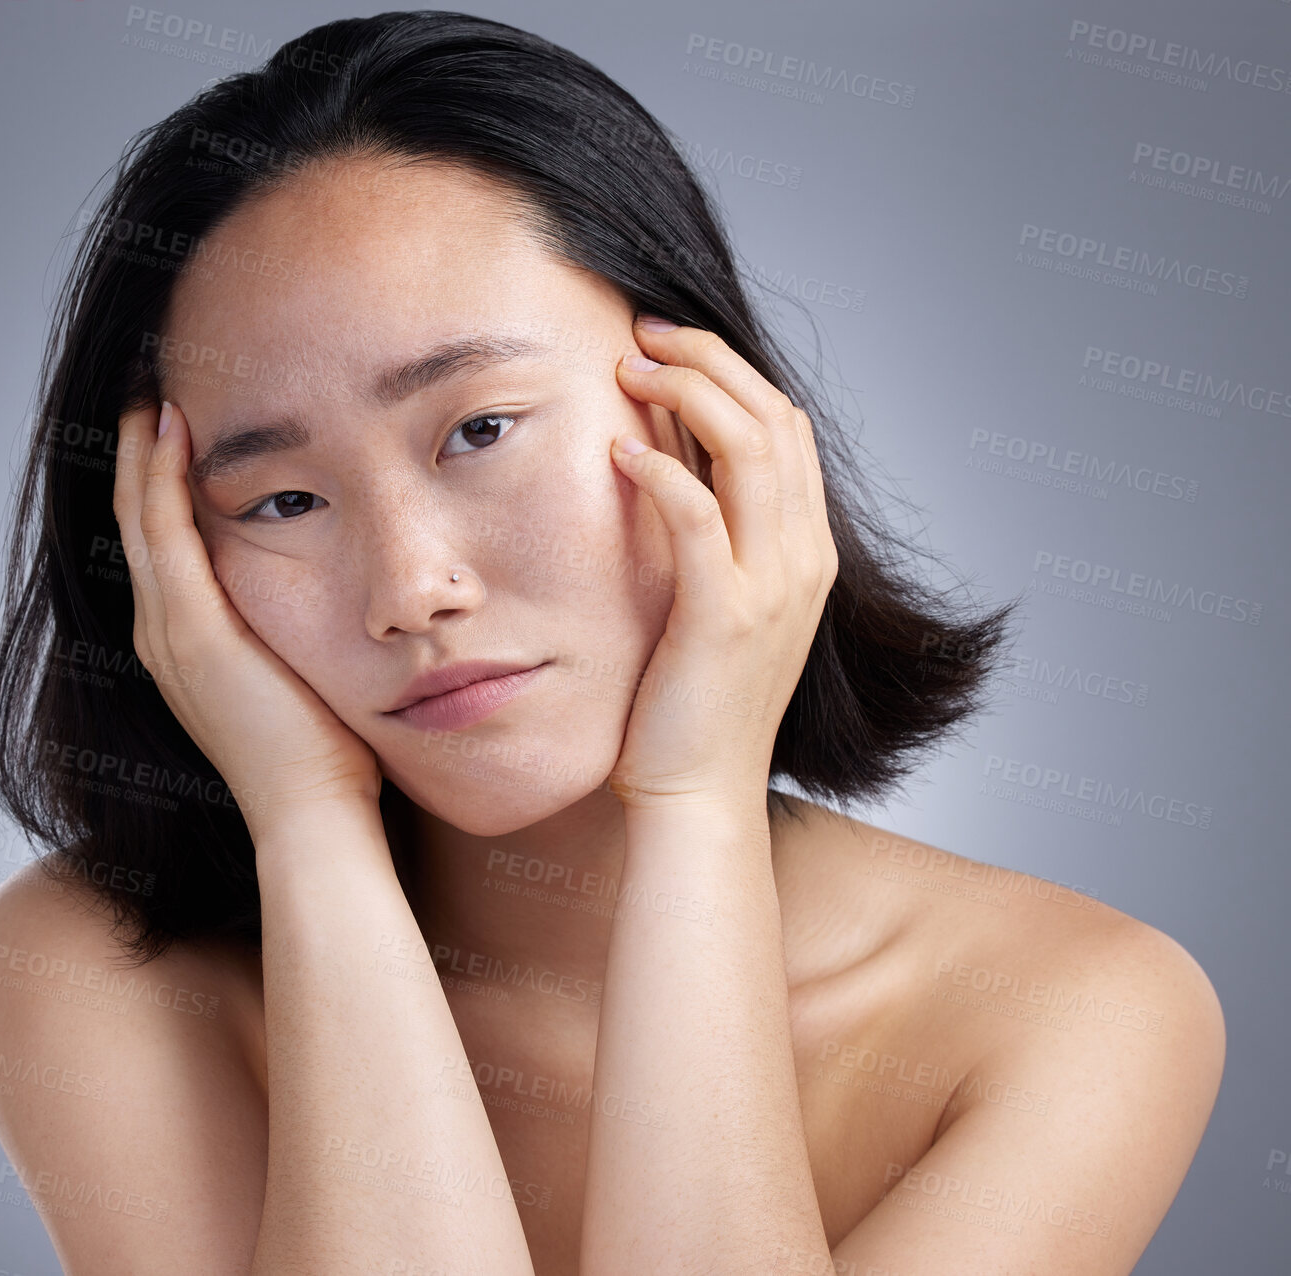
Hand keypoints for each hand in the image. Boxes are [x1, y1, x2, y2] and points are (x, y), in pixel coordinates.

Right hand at [112, 399, 382, 830]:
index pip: (162, 544)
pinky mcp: (190, 631)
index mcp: (186, 645)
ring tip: (152, 389)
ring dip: (145, 450)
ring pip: (140, 517)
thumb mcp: (305, 672)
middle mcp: (161, 635)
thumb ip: (300, 628)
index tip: (177, 425)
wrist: (312, 815)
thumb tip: (343, 589)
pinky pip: (165, 533)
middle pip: (137, 521)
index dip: (161, 482)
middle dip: (142, 453)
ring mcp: (169, 633)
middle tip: (148, 387)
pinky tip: (174, 427)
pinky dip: (163, 477)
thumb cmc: (325, 756)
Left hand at [603, 316, 837, 810]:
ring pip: (750, 449)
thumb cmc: (692, 703)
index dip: (731, 371)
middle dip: (708, 360)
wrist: (699, 794)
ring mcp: (772, 587)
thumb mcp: (717, 606)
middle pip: (774, 418)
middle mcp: (803, 559)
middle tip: (641, 332)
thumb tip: (666, 463)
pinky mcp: (724, 616)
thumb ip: (709, 536)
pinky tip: (618, 449)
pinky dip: (661, 474)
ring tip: (626, 367)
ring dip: (687, 394)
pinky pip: (698, 519)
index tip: (668, 344)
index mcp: (806, 551)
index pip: (786, 428)